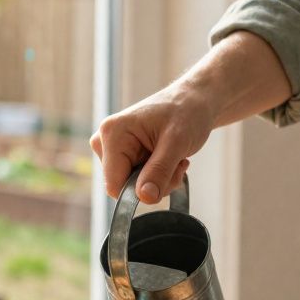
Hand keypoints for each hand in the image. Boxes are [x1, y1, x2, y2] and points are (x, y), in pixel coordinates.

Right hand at [90, 85, 214, 203]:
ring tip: (175, 159)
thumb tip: (144, 198)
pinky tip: (169, 159)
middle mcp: (105, 141)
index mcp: (112, 133)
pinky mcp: (121, 154)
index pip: (114, 185)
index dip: (140, 191)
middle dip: (154, 184)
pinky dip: (157, 176)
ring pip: (131, 186)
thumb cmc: (186, 112)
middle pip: (123, 187)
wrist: (194, 101)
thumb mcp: (177, 143)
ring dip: (159, 180)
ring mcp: (112, 148)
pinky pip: (136, 180)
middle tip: (176, 165)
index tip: (168, 177)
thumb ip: (159, 171)